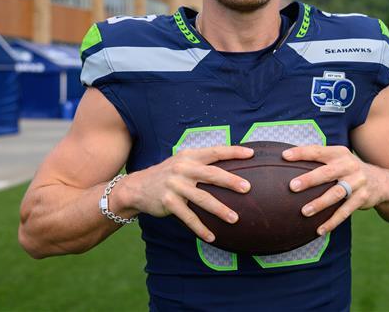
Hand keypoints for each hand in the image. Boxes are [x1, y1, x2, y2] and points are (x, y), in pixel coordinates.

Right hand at [119, 145, 252, 242]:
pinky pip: (188, 217)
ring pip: (202, 198)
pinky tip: (212, 237)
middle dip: (231, 181)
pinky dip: (200, 228)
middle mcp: (183, 168)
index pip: (215, 151)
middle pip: (211, 174)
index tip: (251, 154)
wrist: (137, 187)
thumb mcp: (182, 162)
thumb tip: (230, 164)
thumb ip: (201, 162)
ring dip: (220, 209)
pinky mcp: (168, 202)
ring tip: (235, 218)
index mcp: (189, 156)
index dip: (233, 152)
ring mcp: (175, 185)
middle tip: (248, 188)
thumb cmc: (168, 175)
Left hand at [282, 145, 388, 234]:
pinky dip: (332, 221)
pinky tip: (319, 230)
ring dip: (320, 203)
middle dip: (309, 179)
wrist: (382, 181)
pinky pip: (345, 211)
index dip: (301, 152)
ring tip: (304, 212)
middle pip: (327, 172)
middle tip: (292, 186)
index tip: (284, 156)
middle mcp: (349, 166)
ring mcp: (357, 182)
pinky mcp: (362, 198)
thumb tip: (286, 159)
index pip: (317, 151)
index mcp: (339, 153)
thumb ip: (319, 158)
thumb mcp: (338, 159)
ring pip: (336, 193)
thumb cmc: (348, 170)